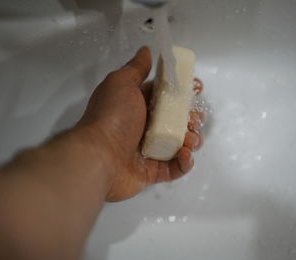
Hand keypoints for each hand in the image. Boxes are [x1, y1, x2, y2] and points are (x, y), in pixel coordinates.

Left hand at [79, 47, 204, 201]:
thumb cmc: (112, 117)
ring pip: (181, 144)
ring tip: (189, 139)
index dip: (185, 93)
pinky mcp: (153, 172)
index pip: (168, 97)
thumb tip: (146, 50)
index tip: (197, 89)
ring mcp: (150, 151)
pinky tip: (185, 154)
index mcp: (140, 106)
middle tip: (193, 119)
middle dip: (193, 119)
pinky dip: (185, 163)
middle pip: (178, 121)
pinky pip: (176, 168)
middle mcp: (146, 127)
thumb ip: (137, 68)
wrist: (99, 156)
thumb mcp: (121, 83)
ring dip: (193, 139)